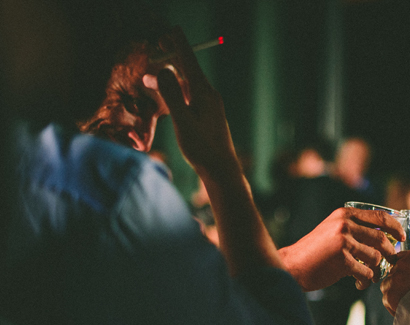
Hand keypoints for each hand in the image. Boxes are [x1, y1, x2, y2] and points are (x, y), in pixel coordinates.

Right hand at [145, 27, 239, 178]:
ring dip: (167, 79)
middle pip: (187, 70)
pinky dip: (174, 92)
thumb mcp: (183, 121)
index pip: (188, 61)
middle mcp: (208, 95)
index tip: (171, 29)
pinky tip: (165, 98)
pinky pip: (188, 97)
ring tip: (146, 79)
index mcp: (203, 93)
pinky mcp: (206, 115)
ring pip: (185, 85)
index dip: (178, 44)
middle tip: (157, 46)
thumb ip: (172, 95)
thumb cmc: (202, 148)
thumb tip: (164, 69)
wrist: (221, 170)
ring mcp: (209, 105)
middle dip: (171, 58)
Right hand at [279, 207, 405, 291]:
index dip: (395, 227)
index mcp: (344, 214)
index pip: (379, 217)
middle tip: (389, 262)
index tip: (401, 237)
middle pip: (381, 239)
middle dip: (389, 253)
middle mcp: (344, 224)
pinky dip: (365, 281)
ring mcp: (343, 241)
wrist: (292, 266)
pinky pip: (366, 273)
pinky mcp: (342, 260)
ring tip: (366, 277)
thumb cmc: (315, 252)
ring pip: (375, 258)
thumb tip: (383, 235)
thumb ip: (354, 228)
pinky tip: (358, 284)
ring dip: (375, 270)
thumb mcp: (333, 230)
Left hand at [381, 250, 409, 314]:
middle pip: (394, 272)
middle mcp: (401, 265)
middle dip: (400, 281)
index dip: (405, 268)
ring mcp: (393, 280)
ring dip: (395, 293)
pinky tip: (406, 310)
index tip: (409, 277)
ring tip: (408, 303)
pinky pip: (387, 300)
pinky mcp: (388, 295)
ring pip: (388, 286)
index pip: (402, 257)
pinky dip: (394, 306)